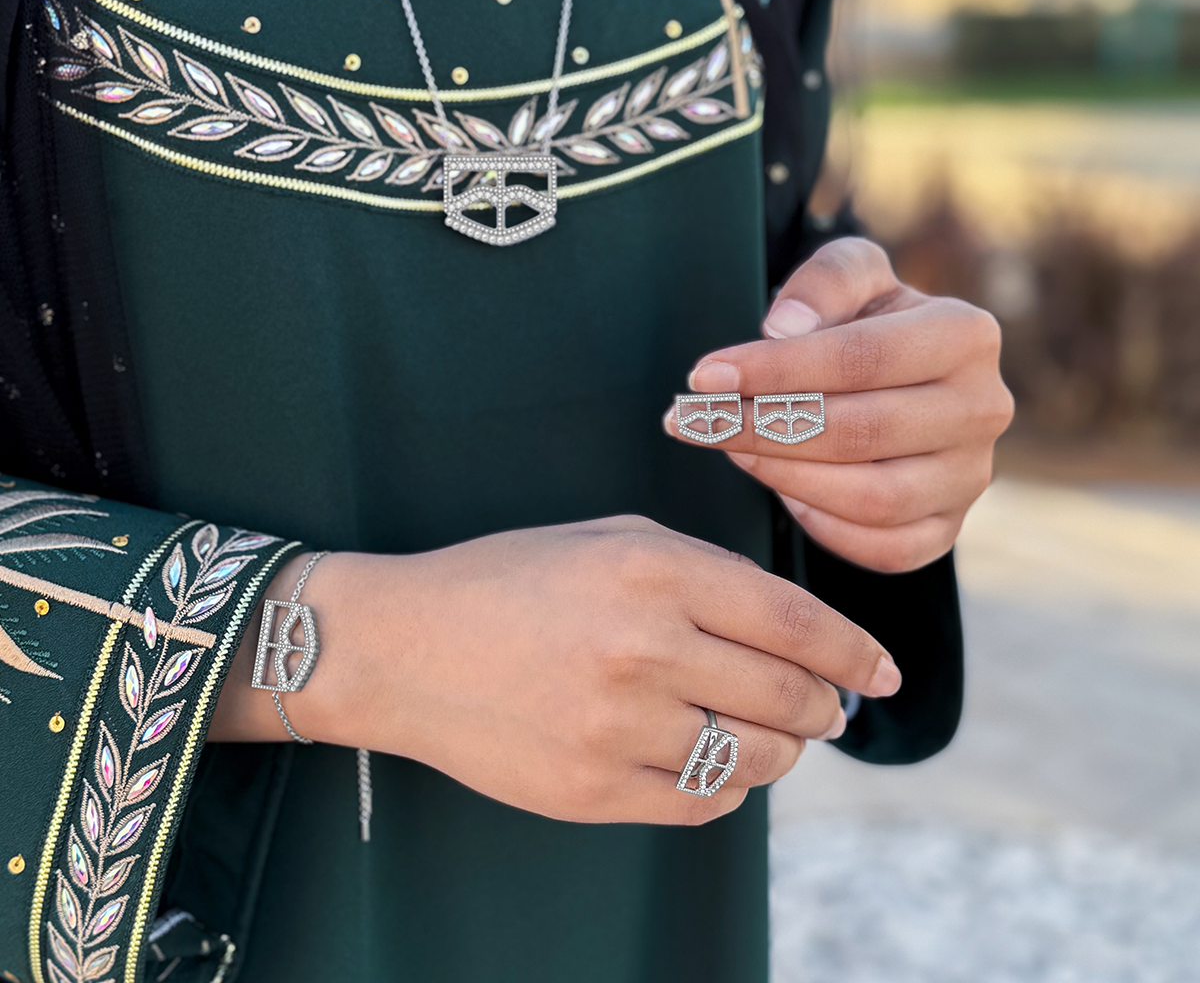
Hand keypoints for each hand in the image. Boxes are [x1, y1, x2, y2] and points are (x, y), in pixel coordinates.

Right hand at [212, 517, 900, 823]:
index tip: (884, 673)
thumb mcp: (611, 538)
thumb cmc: (512, 578)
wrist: (406, 646)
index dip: (855, 651)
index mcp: (654, 570)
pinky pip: (700, 802)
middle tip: (827, 707)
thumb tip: (794, 634)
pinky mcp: (590, 790)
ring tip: (772, 735)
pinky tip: (714, 762)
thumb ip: (706, 575)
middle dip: (825, 706)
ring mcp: (616, 727)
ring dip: (783, 750)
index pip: (794, 621)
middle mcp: (643, 647)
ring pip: (754, 759)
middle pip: (787, 697)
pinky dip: (727, 786)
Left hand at [666, 237, 1012, 573]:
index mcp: (965, 334)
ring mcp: (971, 476)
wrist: (903, 373)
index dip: (774, 370)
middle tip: (695, 420)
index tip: (704, 376)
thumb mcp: (853, 274)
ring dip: (784, 476)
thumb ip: (825, 280)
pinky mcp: (949, 528)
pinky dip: (824, 525)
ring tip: (731, 446)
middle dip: (762, 427)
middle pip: (861, 432)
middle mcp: (983, 408)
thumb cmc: (866, 318)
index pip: (858, 359)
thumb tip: (783, 327)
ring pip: (872, 498)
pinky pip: (885, 549)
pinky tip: (780, 487)